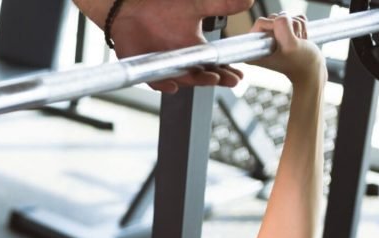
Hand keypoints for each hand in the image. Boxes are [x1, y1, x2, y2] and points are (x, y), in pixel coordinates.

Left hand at [109, 0, 249, 92]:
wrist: (129, 8)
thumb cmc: (161, 7)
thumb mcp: (196, 6)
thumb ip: (221, 5)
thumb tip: (249, 1)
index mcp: (195, 48)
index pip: (215, 64)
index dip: (227, 71)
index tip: (239, 75)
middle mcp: (182, 60)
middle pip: (202, 75)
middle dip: (217, 78)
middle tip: (230, 80)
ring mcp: (164, 66)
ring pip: (183, 80)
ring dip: (196, 81)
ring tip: (211, 79)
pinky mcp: (146, 70)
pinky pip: (156, 81)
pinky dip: (164, 85)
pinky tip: (174, 86)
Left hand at [248, 14, 325, 83]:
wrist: (313, 70)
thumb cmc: (301, 63)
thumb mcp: (290, 46)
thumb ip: (282, 28)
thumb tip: (280, 17)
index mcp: (254, 49)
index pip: (261, 23)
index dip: (276, 26)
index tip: (284, 41)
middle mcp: (261, 43)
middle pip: (274, 17)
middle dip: (290, 27)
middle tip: (294, 43)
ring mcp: (273, 37)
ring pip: (285, 17)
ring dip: (297, 28)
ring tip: (298, 43)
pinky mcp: (285, 33)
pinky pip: (295, 18)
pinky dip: (302, 27)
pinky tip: (301, 40)